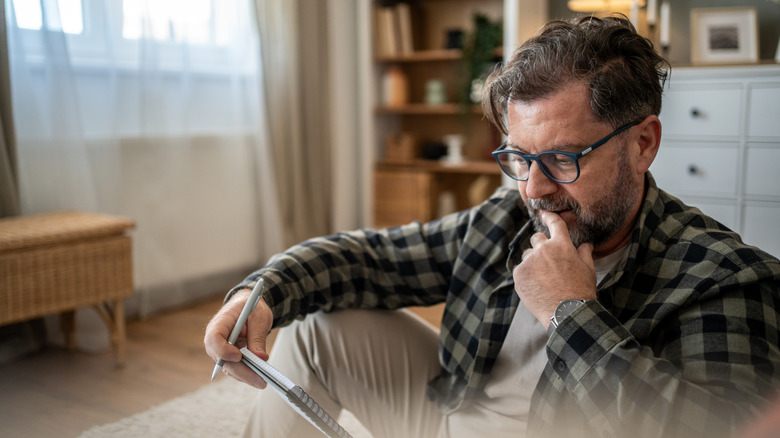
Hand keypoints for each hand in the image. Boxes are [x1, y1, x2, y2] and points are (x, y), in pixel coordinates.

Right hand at [204, 288, 273, 387]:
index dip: (224, 350)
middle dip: (241, 371)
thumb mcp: (259, 317)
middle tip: (260, 380)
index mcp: (219, 323)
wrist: (248, 307)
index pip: (213, 339)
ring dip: (246, 376)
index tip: (239, 356)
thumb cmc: (251, 308)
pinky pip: (236, 369)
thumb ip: (258, 337)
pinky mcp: (228, 358)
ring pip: (229, 368)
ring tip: (263, 381)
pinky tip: (260, 378)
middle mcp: (215, 340)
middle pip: (222, 360)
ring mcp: (220, 351)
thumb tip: (261, 358)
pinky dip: (247, 374)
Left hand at [513, 211, 596, 327]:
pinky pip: (520, 269)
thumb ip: (584, 253)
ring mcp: (529, 261)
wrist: (567, 312)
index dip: (549, 217)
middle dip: (541, 247)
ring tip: (543, 279)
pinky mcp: (519, 274)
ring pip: (527, 255)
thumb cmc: (581, 291)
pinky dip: (526, 275)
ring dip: (532, 262)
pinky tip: (536, 286)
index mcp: (561, 244)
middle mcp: (543, 249)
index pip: (554, 223)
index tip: (544, 213)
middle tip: (548, 263)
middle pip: (536, 238)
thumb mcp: (588, 269)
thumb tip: (585, 244)